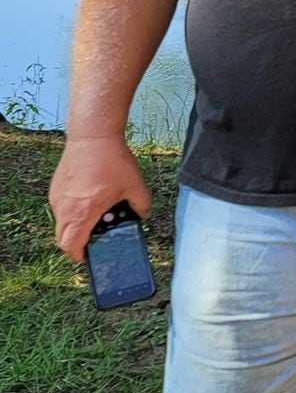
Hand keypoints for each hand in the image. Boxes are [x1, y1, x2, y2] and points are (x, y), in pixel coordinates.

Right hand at [49, 136, 151, 262]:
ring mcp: (57, 197)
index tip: (88, 257)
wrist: (92, 135)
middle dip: (77, 243)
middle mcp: (64, 208)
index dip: (79, 256)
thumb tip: (142, 214)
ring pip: (61, 222)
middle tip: (94, 239)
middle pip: (63, 238)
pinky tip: (91, 199)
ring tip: (97, 215)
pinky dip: (72, 211)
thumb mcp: (136, 186)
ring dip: (76, 226)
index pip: (71, 246)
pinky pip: (61, 208)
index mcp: (82, 213)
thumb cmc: (112, 160)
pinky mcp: (56, 187)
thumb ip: (142, 206)